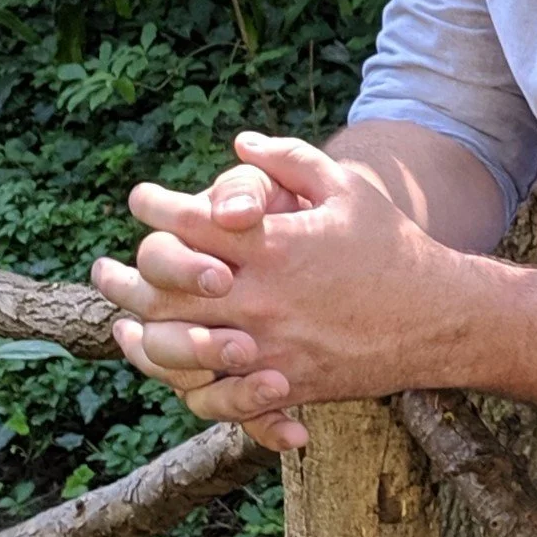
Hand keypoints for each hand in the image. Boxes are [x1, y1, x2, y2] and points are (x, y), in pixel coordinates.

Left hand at [92, 132, 468, 450]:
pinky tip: (165, 366)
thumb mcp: (347, 189)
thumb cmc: (390, 246)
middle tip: (102, 268)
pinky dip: (178, 381)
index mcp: (274, 245)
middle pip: (166, 289)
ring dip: (139, 334)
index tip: (141, 199)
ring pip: (176, 348)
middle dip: (125, 275)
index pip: (191, 222)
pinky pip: (212, 393)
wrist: (434, 317)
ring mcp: (267, 345)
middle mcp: (261, 297)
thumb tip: (240, 143)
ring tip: (120, 319)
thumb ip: (291, 159)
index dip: (156, 207)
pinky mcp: (280, 383)